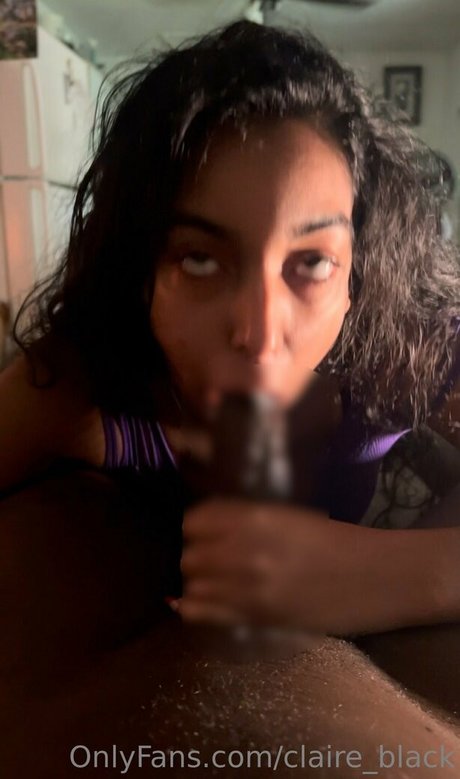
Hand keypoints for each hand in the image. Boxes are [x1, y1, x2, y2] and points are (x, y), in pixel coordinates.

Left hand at [179, 498, 356, 633]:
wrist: (377, 577)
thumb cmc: (338, 541)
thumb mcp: (289, 517)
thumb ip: (246, 521)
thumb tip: (207, 529)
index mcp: (255, 517)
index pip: (195, 520)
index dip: (196, 528)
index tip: (204, 534)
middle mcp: (244, 550)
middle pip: (189, 557)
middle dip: (196, 559)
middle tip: (211, 563)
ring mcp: (249, 587)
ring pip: (193, 587)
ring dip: (199, 586)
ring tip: (214, 585)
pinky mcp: (256, 618)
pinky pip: (204, 615)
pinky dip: (197, 609)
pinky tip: (206, 606)